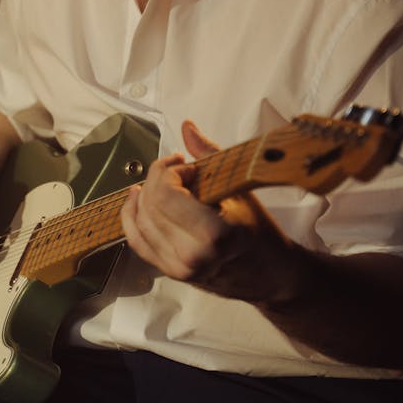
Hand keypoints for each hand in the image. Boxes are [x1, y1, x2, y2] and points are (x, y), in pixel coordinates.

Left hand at [120, 121, 298, 303]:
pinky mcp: (170, 272)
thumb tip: (187, 127)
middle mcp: (190, 256)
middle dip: (158, 177)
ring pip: (139, 221)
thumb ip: (210, 154)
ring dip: (145, 193)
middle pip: (150, 205)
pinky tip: (137, 198)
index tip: (187, 166)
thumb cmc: (260, 232)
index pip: (165, 194)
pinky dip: (133, 216)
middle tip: (177, 168)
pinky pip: (137, 240)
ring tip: (163, 181)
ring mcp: (177, 268)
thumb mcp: (240, 189)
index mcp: (213, 235)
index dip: (169, 171)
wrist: (270, 274)